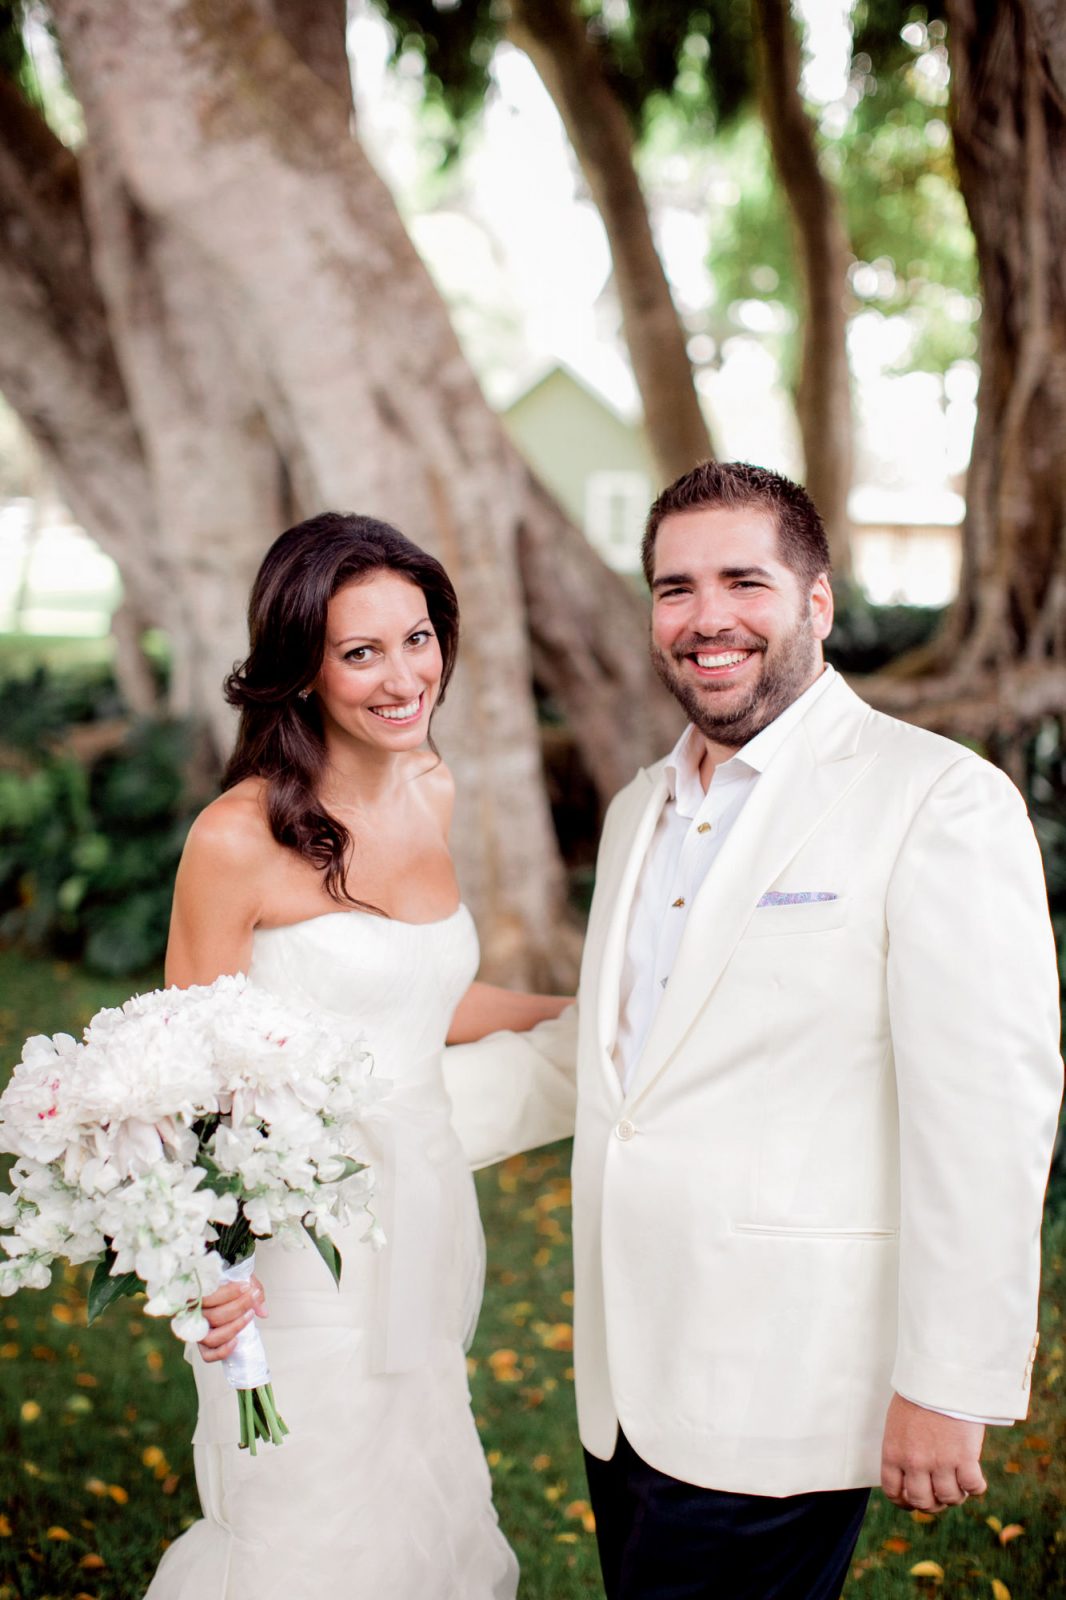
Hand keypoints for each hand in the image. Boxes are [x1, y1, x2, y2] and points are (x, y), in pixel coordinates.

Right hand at [197, 1273, 266, 1363]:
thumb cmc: (231, 1287)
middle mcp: (194, 1316)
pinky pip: (208, 1356)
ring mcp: (199, 1333)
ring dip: (234, 1327)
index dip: (229, 1293)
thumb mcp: (242, 1280)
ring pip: (212, 1338)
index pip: (208, 1297)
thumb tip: (263, 1312)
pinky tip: (236, 1341)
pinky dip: (222, 1351)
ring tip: (250, 1315)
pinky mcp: (204, 1347)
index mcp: (197, 1297)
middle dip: (238, 1307)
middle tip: (253, 1298)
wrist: (227, 1297)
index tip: (247, 1288)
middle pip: (214, 1317)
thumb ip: (253, 1288)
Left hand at [880, 1394, 986, 1510]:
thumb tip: (909, 1472)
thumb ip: (902, 1449)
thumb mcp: (898, 1423)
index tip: (915, 1499)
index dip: (906, 1502)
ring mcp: (940, 1462)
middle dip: (933, 1503)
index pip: (894, 1493)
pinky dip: (976, 1487)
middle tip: (941, 1493)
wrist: (940, 1375)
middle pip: (922, 1502)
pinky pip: (973, 1487)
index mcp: (893, 1453)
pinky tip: (975, 1478)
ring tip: (959, 1481)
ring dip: (956, 1495)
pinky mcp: (964, 1458)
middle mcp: (914, 1463)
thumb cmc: (918, 1393)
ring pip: (950, 1499)